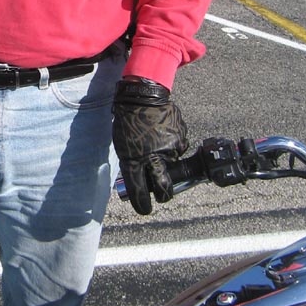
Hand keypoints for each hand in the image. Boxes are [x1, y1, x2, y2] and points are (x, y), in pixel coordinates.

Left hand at [112, 78, 187, 214]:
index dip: (142, 203)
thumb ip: (134, 164)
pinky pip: (179, 147)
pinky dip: (172, 145)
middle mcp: (154, 156)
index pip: (139, 189)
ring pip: (173, 163)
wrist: (142, 96)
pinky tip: (163, 133)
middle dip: (164, 195)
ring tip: (155, 144)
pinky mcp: (180, 136)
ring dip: (167, 160)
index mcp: (134, 159)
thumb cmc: (129, 122)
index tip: (144, 209)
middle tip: (163, 195)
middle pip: (164, 186)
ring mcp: (170, 147)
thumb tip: (144, 179)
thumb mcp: (124, 147)